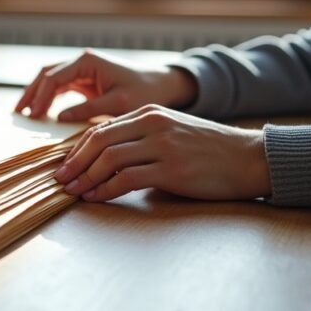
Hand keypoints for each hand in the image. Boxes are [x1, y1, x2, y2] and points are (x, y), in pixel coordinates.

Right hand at [14, 49, 197, 120]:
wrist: (162, 86)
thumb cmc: (144, 93)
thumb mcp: (118, 103)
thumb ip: (88, 109)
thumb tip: (59, 119)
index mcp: (87, 62)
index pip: (54, 78)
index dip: (40, 97)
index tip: (34, 117)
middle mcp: (81, 62)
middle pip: (46, 75)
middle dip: (31, 94)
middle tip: (19, 115)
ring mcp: (81, 70)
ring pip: (48, 79)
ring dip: (35, 95)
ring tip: (23, 114)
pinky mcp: (83, 80)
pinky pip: (58, 87)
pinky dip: (46, 98)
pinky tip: (38, 113)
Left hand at [55, 104, 270, 201]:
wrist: (250, 158)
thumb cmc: (209, 150)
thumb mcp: (171, 132)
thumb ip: (140, 137)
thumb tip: (104, 158)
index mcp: (149, 113)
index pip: (101, 129)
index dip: (78, 149)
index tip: (65, 166)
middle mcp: (153, 124)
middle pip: (98, 141)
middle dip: (74, 163)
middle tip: (60, 180)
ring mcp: (162, 145)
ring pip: (108, 159)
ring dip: (85, 178)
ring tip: (74, 192)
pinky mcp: (171, 169)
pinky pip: (126, 178)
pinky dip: (105, 189)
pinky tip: (96, 197)